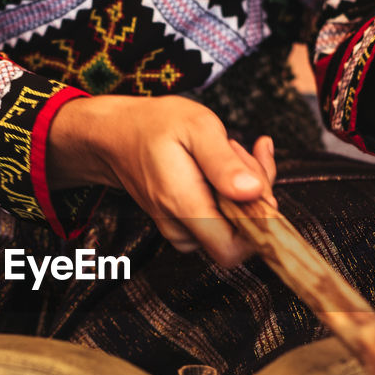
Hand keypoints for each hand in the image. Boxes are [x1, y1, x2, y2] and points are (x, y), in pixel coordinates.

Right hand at [48, 94, 276, 265]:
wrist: (115, 135)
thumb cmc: (154, 126)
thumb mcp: (197, 127)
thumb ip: (225, 163)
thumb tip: (254, 193)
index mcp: (184, 207)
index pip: (233, 249)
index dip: (258, 225)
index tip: (257, 181)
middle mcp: (181, 227)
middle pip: (239, 237)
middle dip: (253, 196)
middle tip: (238, 151)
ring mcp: (182, 228)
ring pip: (232, 226)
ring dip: (243, 188)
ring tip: (224, 150)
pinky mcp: (184, 223)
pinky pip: (221, 217)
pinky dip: (233, 190)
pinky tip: (225, 160)